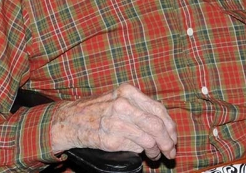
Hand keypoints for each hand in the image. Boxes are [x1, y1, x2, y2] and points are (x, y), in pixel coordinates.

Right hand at [50, 83, 176, 160]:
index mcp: (128, 91)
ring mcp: (116, 122)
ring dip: (157, 150)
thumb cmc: (99, 109)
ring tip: (157, 155)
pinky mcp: (110, 139)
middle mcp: (123, 104)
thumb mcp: (119, 98)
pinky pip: (136, 148)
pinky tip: (143, 154)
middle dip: (168, 141)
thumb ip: (140, 107)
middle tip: (171, 151)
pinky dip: (143, 152)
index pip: (159, 109)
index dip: (170, 126)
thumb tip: (166, 126)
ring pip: (148, 139)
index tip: (174, 136)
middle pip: (156, 125)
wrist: (71, 119)